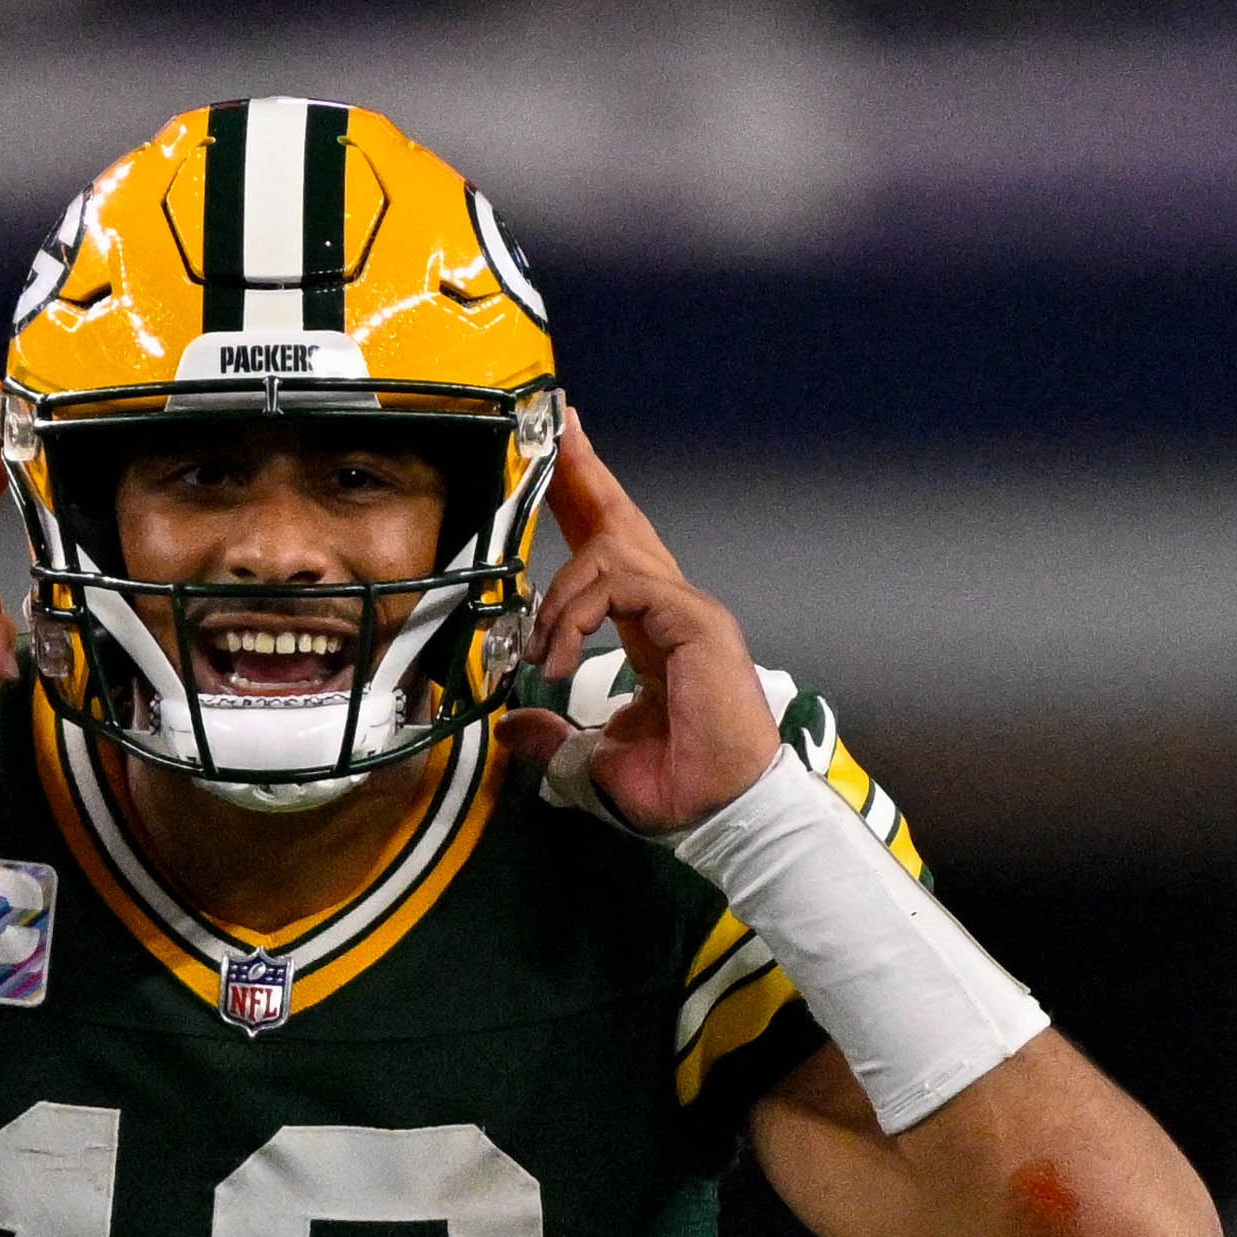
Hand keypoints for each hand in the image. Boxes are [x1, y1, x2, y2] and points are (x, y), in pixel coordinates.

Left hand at [497, 419, 774, 835]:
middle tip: (559, 424)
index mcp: (653, 633)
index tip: (559, 466)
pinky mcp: (696, 620)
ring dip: (559, 599)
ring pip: (612, 555)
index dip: (585, 510)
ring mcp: (689, 610)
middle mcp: (673, 610)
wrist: (723, 812)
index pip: (613, 558)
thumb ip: (553, 737)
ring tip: (543, 652)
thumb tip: (513, 723)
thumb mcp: (590, 764)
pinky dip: (579, 614)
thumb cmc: (676, 791)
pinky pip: (624, 585)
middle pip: (624, 524)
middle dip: (586, 474)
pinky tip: (560, 655)